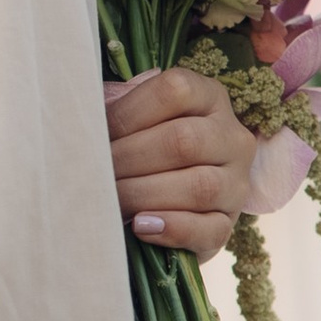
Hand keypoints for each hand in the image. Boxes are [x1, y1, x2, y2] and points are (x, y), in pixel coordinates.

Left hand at [104, 67, 257, 260]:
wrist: (164, 196)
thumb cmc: (140, 148)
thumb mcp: (134, 120)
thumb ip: (117, 113)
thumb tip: (84, 120)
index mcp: (208, 98)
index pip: (176, 91)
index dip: (129, 113)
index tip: (97, 134)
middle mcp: (231, 137)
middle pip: (185, 141)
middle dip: (129, 159)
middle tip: (93, 173)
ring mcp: (236, 182)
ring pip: (200, 186)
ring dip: (144, 194)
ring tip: (110, 200)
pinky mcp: (229, 224)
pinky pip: (209, 229)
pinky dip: (172, 229)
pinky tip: (140, 226)